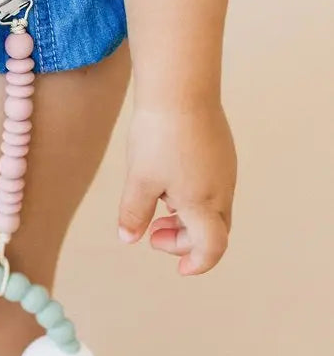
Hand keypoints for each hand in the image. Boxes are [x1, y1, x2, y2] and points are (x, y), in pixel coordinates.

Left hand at [118, 103, 235, 274]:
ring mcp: (225, 170)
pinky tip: (166, 181)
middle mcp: (222, 189)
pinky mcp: (221, 153)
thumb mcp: (139, 180)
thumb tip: (129, 238)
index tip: (179, 269)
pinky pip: (212, 187)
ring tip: (156, 204)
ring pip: (212, 209)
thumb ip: (134, 214)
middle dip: (184, 241)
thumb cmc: (159, 136)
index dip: (197, 264)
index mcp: (203, 203)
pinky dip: (191, 198)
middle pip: (213, 232)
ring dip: (186, 218)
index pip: (213, 248)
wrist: (181, 86)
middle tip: (153, 233)